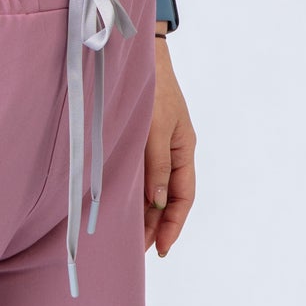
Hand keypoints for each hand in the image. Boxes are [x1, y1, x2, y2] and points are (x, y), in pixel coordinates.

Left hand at [145, 40, 195, 258]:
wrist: (141, 54)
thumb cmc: (153, 88)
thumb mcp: (157, 128)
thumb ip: (156, 165)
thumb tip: (158, 202)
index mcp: (184, 149)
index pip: (184, 197)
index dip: (173, 225)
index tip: (160, 248)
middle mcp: (173, 150)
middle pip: (168, 198)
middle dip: (156, 225)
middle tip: (138, 251)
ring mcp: (157, 146)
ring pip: (153, 188)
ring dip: (143, 212)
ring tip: (128, 236)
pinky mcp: (140, 140)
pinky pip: (140, 173)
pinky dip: (133, 192)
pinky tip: (121, 204)